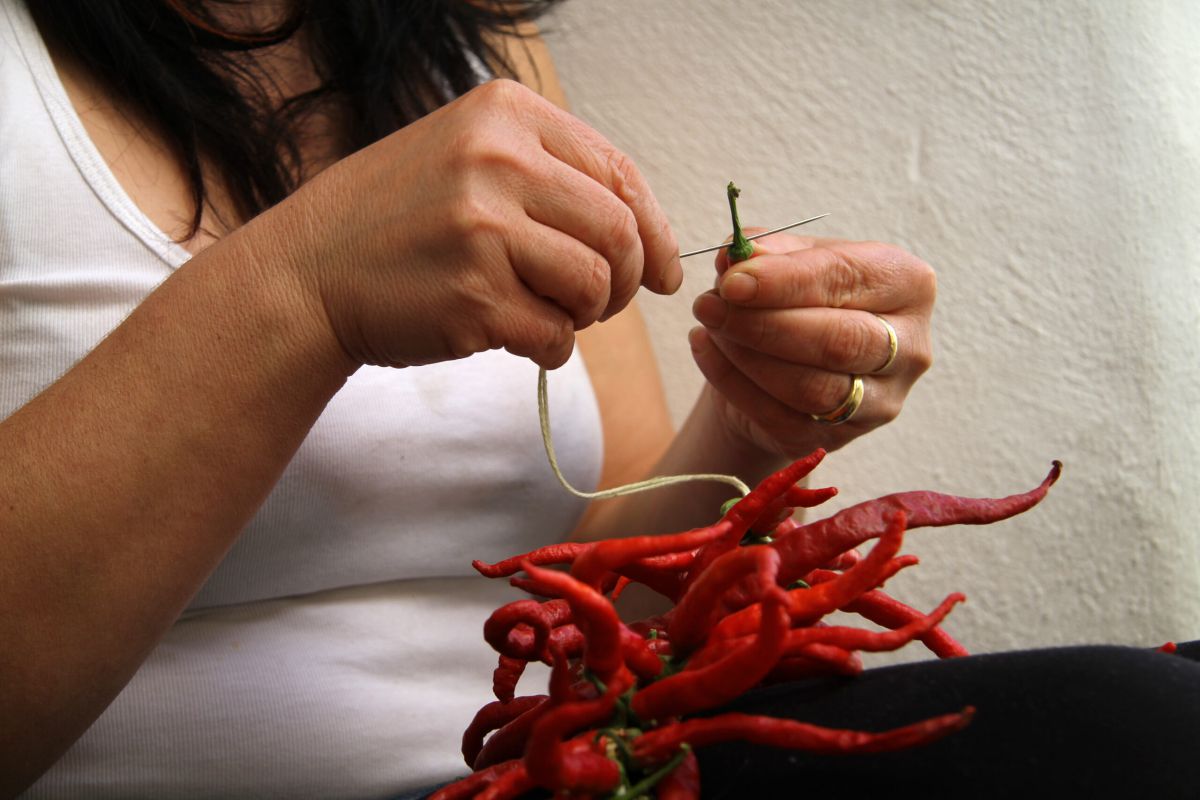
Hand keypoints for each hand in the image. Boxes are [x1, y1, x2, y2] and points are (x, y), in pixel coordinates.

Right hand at [260, 79, 681, 370]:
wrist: (304, 274)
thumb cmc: (393, 222)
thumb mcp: (467, 158)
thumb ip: (550, 177)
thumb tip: (647, 233)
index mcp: (504, 115)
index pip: (619, 172)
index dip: (655, 230)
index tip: (663, 270)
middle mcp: (497, 161)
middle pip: (619, 232)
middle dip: (627, 281)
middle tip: (602, 303)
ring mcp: (483, 231)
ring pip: (596, 286)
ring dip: (585, 315)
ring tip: (544, 313)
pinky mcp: (473, 299)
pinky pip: (556, 336)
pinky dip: (549, 348)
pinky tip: (513, 337)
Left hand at [688, 231, 935, 456]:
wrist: (787, 358)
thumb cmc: (798, 297)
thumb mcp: (788, 260)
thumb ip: (766, 250)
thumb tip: (735, 256)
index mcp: (907, 286)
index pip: (849, 280)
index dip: (787, 281)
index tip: (732, 279)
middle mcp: (908, 348)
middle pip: (840, 341)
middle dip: (766, 324)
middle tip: (711, 305)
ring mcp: (880, 402)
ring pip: (812, 388)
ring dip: (747, 355)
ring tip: (707, 323)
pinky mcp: (838, 438)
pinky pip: (780, 417)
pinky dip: (732, 382)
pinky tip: (705, 348)